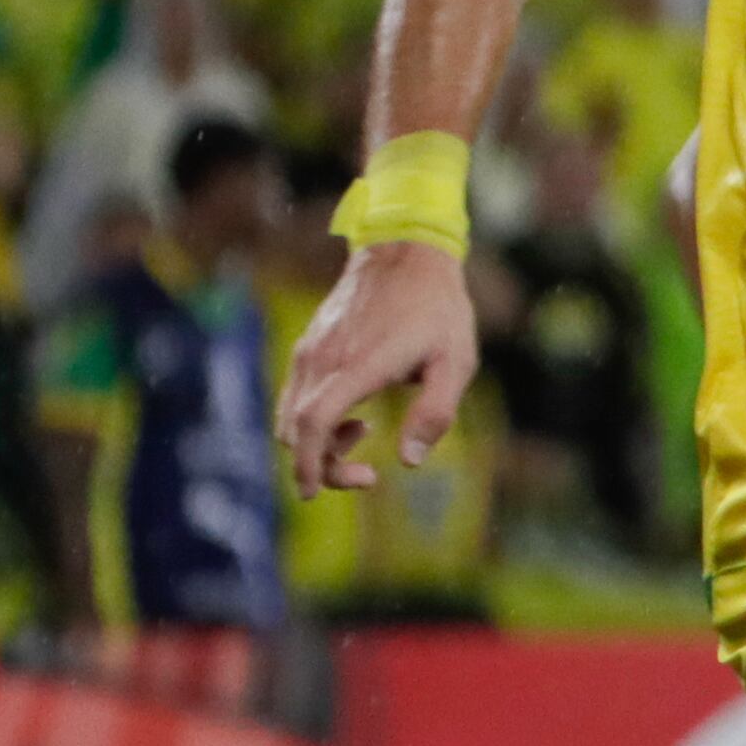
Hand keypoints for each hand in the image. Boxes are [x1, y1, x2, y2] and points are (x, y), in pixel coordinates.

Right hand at [275, 239, 477, 495]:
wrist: (406, 253)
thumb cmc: (438, 309)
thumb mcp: (456, 362)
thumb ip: (436, 412)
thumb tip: (410, 460)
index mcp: (358, 366)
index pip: (312, 423)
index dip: (308, 463)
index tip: (315, 492)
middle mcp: (323, 360)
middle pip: (295, 431)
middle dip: (321, 465)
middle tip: (367, 475)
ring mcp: (311, 351)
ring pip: (290, 416)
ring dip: (318, 443)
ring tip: (365, 432)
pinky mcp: (309, 346)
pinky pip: (295, 396)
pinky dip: (313, 420)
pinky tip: (353, 416)